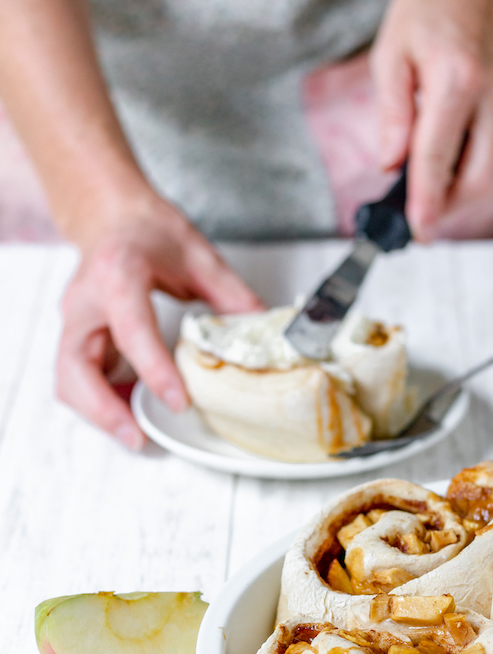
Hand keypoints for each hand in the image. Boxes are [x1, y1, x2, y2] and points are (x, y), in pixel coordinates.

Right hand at [57, 193, 263, 449]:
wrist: (111, 216)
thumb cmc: (148, 231)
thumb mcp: (199, 255)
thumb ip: (232, 295)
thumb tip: (263, 334)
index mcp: (117, 273)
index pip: (131, 328)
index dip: (154, 368)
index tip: (179, 400)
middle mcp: (85, 301)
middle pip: (75, 366)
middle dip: (102, 410)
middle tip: (138, 437)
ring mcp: (75, 322)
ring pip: (69, 380)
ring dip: (98, 413)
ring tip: (137, 433)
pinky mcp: (77, 339)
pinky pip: (78, 380)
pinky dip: (100, 403)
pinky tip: (131, 411)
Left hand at [371, 0, 492, 240]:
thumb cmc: (431, 12)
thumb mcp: (392, 55)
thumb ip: (391, 116)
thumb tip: (390, 166)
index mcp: (457, 79)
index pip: (436, 160)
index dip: (425, 204)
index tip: (417, 233)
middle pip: (473, 180)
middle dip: (445, 208)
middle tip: (419, 219)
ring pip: (492, 178)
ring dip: (461, 196)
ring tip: (432, 191)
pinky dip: (476, 174)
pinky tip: (455, 166)